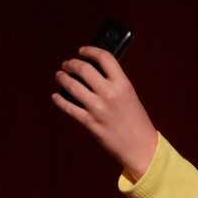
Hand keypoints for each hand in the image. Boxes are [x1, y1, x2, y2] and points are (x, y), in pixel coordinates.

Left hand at [52, 47, 158, 180]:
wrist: (141, 147)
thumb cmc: (137, 121)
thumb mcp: (130, 96)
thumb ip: (114, 83)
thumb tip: (92, 72)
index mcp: (123, 84)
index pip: (104, 57)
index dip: (90, 50)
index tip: (82, 51)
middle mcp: (109, 94)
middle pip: (84, 69)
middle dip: (72, 64)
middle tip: (67, 64)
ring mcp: (98, 108)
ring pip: (72, 85)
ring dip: (62, 78)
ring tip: (59, 76)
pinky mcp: (90, 122)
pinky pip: (68, 107)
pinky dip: (60, 100)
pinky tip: (56, 96)